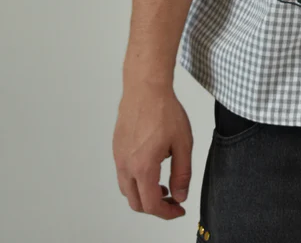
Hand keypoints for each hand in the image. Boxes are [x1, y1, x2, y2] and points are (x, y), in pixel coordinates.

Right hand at [112, 84, 192, 219]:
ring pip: (127, 189)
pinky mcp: (117, 148)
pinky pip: (123, 173)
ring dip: (143, 194)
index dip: (167, 213)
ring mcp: (118, 157)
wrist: (146, 87)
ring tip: (163, 185)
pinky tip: (152, 166)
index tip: (179, 209)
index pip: (151, 205)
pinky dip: (136, 180)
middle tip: (172, 200)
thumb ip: (182, 173)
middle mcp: (126, 165)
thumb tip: (180, 195)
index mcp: (143, 167)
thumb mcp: (182, 143)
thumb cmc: (164, 110)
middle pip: (135, 202)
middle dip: (154, 207)